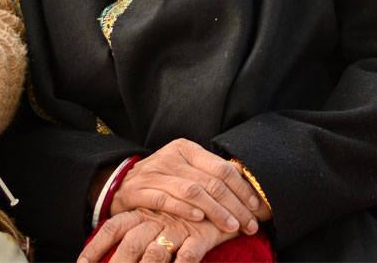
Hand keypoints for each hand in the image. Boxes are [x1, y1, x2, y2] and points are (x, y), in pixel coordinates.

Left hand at [78, 208, 238, 262]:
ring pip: (155, 254)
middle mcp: (155, 219)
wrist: (223, 196)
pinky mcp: (200, 235)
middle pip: (130, 244)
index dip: (95, 248)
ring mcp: (177, 227)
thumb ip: (137, 231)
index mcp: (141, 213)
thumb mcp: (157, 216)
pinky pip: (188, 256)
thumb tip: (113, 253)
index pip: (111, 229)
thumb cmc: (185, 212)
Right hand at [112, 139, 260, 236]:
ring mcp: (153, 173)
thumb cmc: (163, 180)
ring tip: (231, 227)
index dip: (242, 189)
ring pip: (192, 191)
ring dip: (216, 211)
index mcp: (186, 149)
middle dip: (235, 206)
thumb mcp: (186, 169)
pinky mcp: (139, 190)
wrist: (121, 184)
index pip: (221, 168)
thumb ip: (210, 173)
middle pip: (211, 182)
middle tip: (250, 224)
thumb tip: (248, 184)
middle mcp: (170, 157)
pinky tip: (200, 220)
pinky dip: (185, 209)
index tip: (256, 208)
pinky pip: (166, 199)